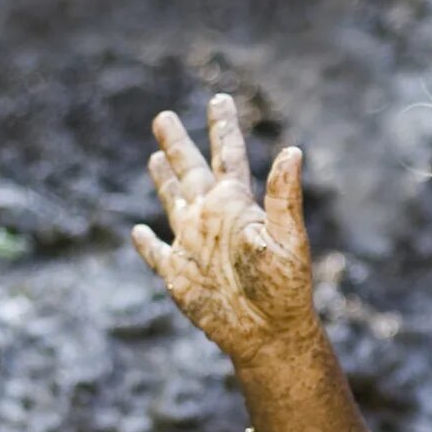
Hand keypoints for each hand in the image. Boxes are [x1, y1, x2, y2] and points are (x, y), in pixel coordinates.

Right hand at [131, 94, 316, 367]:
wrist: (267, 333)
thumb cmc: (285, 288)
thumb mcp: (287, 239)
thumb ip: (284, 197)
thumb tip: (293, 151)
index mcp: (237, 204)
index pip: (227, 154)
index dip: (222, 126)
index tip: (220, 98)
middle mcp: (213, 217)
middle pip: (191, 170)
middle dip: (178, 143)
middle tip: (164, 116)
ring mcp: (193, 244)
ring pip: (172, 202)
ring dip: (163, 180)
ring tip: (155, 157)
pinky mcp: (178, 274)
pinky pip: (156, 254)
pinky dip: (145, 243)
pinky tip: (138, 231)